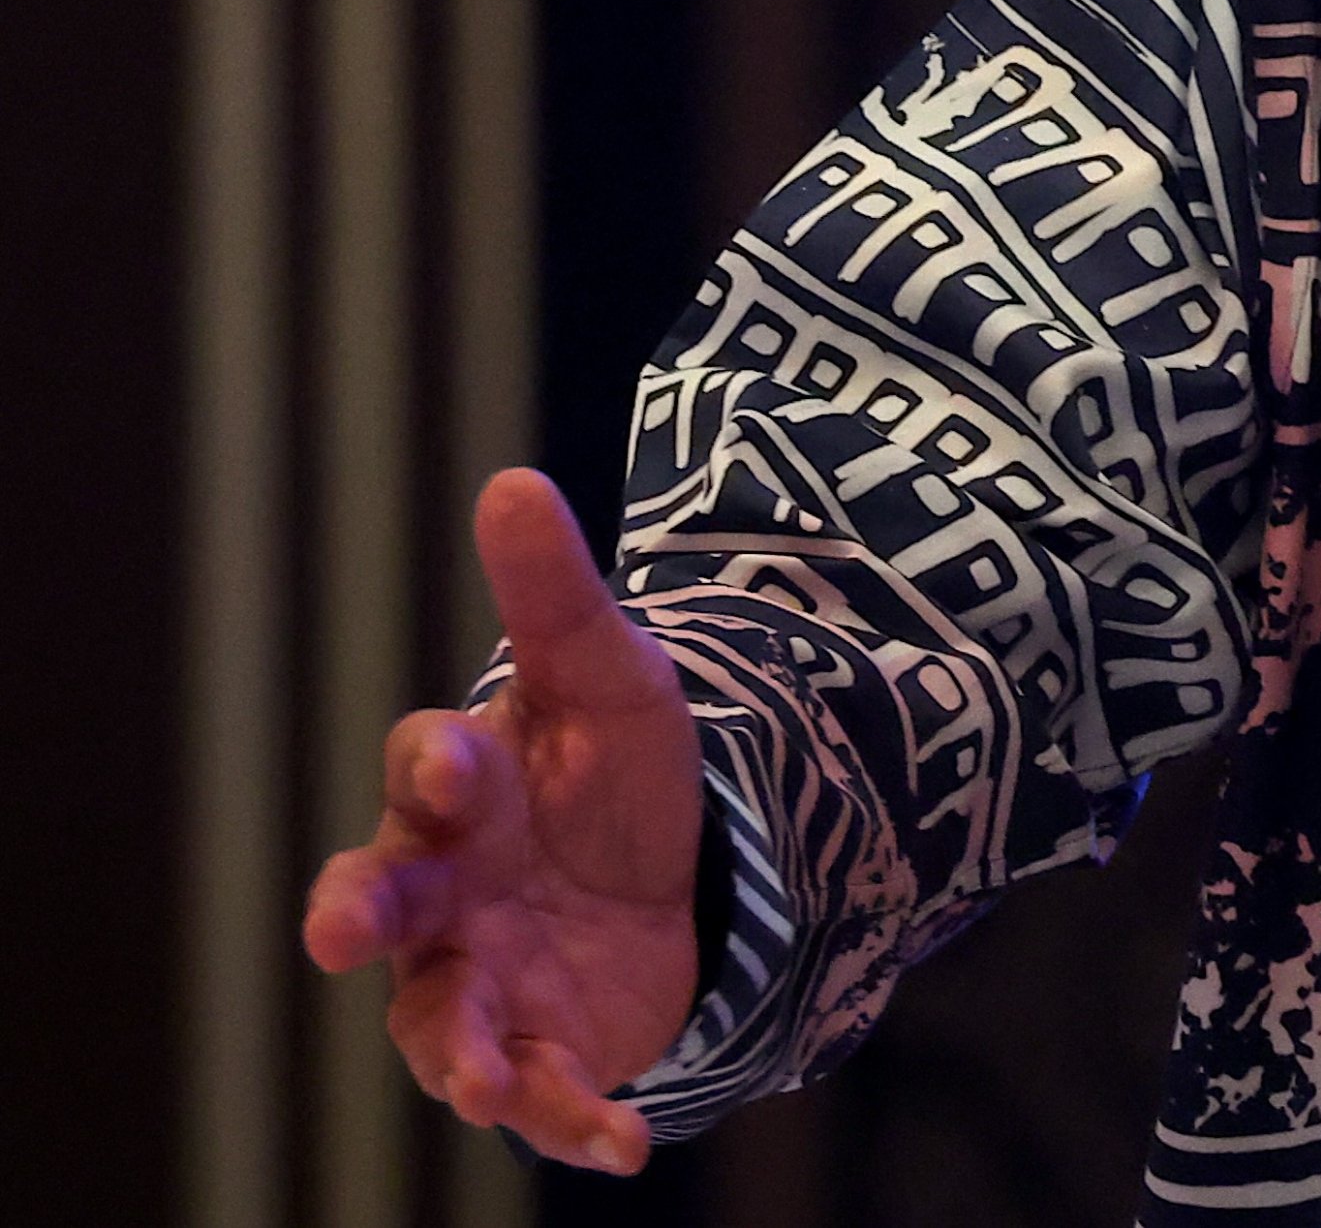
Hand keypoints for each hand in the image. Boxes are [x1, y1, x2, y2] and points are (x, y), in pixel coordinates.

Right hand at [302, 468, 704, 1173]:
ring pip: (437, 1022)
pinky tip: (623, 1143)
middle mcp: (444, 894)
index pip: (423, 771)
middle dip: (360, 913)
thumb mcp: (611, 677)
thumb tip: (513, 481)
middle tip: (342, 929)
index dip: (432, 764)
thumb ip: (557, 597)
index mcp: (460, 793)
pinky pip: (541, 1090)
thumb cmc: (608, 769)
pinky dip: (572, 1120)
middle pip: (380, 905)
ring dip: (454, 1053)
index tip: (455, 756)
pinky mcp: (536, 1045)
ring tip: (484, 1083)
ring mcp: (479, 977)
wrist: (674, 869)